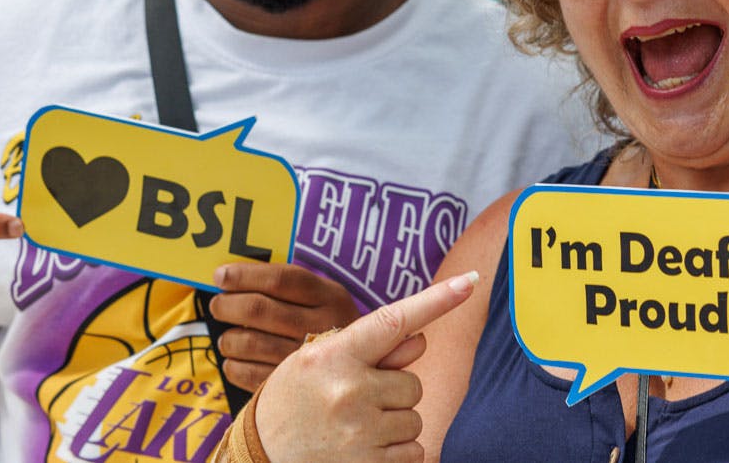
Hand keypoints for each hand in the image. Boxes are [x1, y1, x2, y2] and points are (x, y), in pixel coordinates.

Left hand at [210, 261, 361, 390]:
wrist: (371, 374)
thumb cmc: (331, 328)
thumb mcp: (326, 299)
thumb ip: (290, 286)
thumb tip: (232, 276)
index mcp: (331, 297)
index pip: (280, 279)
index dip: (244, 275)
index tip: (220, 275)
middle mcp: (324, 325)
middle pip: (259, 309)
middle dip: (228, 305)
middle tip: (218, 305)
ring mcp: (310, 359)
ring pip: (250, 343)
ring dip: (228, 339)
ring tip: (227, 338)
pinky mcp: (297, 388)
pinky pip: (250, 375)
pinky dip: (233, 367)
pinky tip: (234, 361)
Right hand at [254, 271, 477, 462]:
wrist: (259, 454)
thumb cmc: (292, 400)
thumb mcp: (317, 361)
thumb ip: (371, 350)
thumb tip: (421, 337)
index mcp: (334, 356)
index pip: (393, 320)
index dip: (436, 300)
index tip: (469, 283)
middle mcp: (349, 391)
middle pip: (412, 382)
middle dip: (393, 391)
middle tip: (354, 400)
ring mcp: (361, 432)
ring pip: (415, 417)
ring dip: (394, 422)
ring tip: (354, 426)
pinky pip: (413, 451)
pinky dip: (396, 451)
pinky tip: (363, 448)